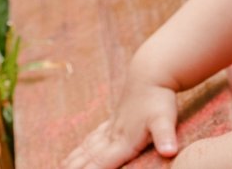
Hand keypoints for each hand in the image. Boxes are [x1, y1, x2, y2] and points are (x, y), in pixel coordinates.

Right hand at [61, 81, 178, 168]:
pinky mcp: (115, 118)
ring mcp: (113, 126)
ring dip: (75, 158)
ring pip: (89, 146)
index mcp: (124, 142)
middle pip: (90, 158)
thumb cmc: (159, 99)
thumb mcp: (165, 120)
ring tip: (61, 166)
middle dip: (74, 168)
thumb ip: (165, 137)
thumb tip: (170, 152)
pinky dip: (85, 145)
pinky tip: (81, 148)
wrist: (152, 73)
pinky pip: (95, 135)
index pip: (100, 165)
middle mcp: (114, 136)